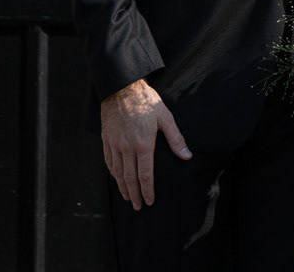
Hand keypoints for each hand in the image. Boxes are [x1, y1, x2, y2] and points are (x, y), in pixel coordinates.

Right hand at [99, 79, 191, 209]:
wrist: (122, 87)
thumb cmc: (146, 101)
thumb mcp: (165, 117)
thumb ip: (176, 139)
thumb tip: (187, 156)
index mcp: (143, 144)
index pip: (145, 175)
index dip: (147, 190)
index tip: (150, 201)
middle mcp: (127, 147)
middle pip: (130, 178)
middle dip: (135, 194)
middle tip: (138, 207)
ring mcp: (115, 144)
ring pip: (118, 173)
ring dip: (123, 188)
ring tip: (128, 197)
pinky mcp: (106, 139)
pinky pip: (109, 162)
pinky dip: (113, 174)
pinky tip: (117, 179)